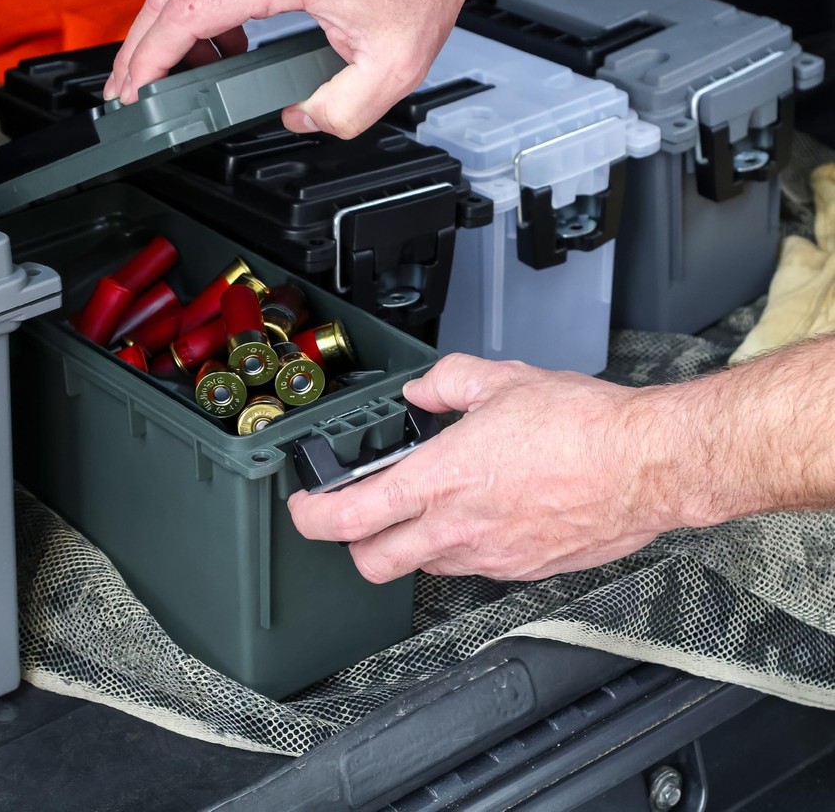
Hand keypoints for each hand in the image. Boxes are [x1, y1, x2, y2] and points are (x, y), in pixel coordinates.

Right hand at [103, 0, 483, 138]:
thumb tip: (297, 118)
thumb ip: (339, 112)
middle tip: (134, 90)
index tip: (136, 90)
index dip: (151, 58)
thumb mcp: (393, 69)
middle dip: (141, 48)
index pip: (187, 12)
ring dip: (164, 23)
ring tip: (176, 71)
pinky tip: (219, 33)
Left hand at [287, 353, 691, 582]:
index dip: (313, 517)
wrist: (647, 465)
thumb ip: (447, 383)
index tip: (306, 508)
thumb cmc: (583, 427)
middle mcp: (459, 527)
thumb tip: (423, 391)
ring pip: (423, 569)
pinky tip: (481, 517)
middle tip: (358, 518)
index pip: (351, 516)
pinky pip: (473, 569)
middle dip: (353, 546)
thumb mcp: (501, 381)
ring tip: (428, 509)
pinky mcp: (523, 570)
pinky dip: (460, 550)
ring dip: (411, 545)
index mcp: (442, 479)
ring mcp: (491, 556)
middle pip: (373, 563)